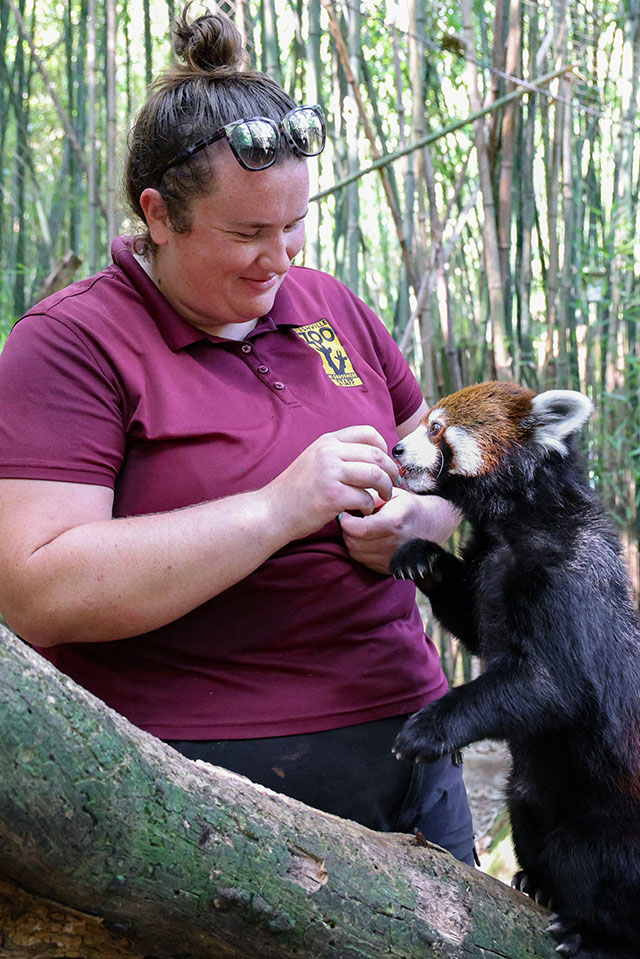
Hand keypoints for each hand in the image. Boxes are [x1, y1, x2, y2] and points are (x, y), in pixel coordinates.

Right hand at [266, 426, 399, 541]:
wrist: (273, 511)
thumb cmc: (296, 490)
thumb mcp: (315, 460)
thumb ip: (338, 453)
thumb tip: (372, 455)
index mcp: (327, 441)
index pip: (368, 433)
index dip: (384, 448)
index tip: (385, 464)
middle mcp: (329, 453)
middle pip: (376, 455)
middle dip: (390, 471)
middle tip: (392, 484)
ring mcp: (330, 473)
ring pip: (375, 475)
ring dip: (385, 489)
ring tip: (382, 498)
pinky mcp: (332, 495)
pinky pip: (365, 498)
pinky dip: (369, 506)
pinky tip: (363, 511)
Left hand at [338, 488, 459, 573]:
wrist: (431, 525)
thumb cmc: (407, 506)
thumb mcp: (392, 494)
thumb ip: (371, 496)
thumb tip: (350, 503)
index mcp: (394, 522)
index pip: (359, 529)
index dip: (346, 522)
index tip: (345, 514)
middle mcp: (394, 543)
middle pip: (354, 543)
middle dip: (346, 531)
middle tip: (349, 521)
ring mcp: (393, 559)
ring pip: (356, 554)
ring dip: (352, 542)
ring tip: (358, 530)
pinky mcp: (390, 568)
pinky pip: (364, 562)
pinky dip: (360, 552)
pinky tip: (367, 540)